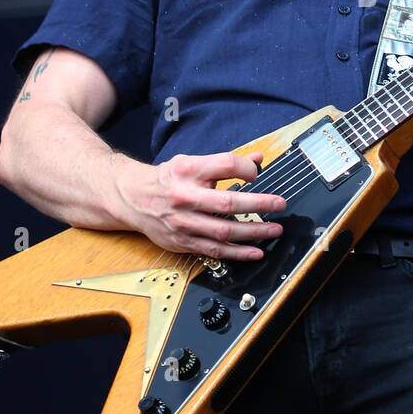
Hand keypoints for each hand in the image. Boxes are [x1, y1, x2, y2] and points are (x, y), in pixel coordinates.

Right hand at [113, 150, 285, 260]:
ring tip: (274, 230)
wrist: (132, 198)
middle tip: (279, 204)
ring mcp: (184, 222)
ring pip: (223, 230)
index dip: (246, 169)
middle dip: (258, 204)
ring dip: (253, 232)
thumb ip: (225, 163)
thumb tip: (258, 160)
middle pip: (227, 201)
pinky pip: (214, 250)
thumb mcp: (193, 163)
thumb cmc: (168, 179)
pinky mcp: (183, 241)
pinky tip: (255, 251)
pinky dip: (237, 253)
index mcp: (188, 170)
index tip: (257, 173)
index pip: (225, 165)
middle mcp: (185, 196)